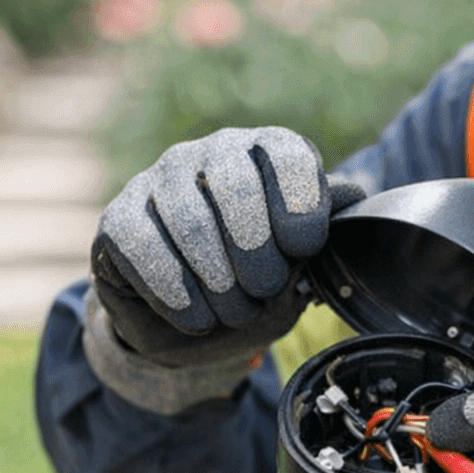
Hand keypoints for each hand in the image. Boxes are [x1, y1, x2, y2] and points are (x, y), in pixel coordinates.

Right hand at [91, 127, 363, 367]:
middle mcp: (211, 153)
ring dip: (219, 280)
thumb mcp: (302, 259)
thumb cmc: (257, 278)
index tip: (303, 248)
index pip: (286, 153)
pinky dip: (176, 291)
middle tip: (264, 290)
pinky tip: (196, 316)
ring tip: (234, 312)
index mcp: (265, 152)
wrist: (195, 320)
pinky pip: (143, 245)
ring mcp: (159, 179)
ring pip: (188, 219)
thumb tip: (355, 199)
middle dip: (255, 250)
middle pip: (234, 183)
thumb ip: (328, 225)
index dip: (299, 202)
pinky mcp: (119, 217)